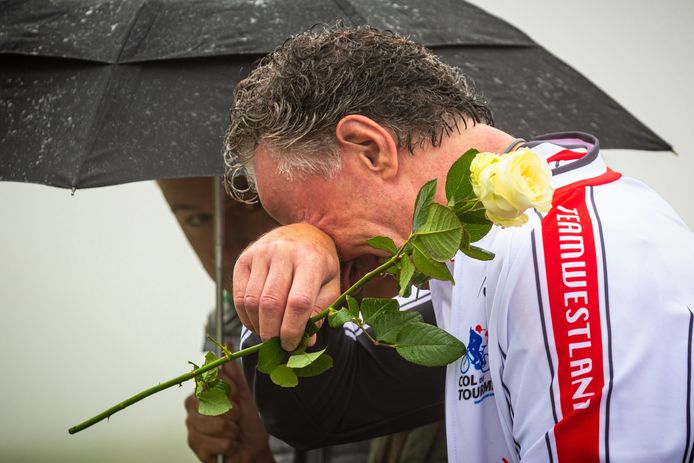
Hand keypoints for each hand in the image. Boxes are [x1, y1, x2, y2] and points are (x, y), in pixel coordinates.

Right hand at [185, 343, 273, 462]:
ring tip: (234, 432)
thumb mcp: (244, 393)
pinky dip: (228, 445)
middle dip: (232, 412)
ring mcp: (192, 427)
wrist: (252, 449)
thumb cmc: (247, 421)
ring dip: (232, 430)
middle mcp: (193, 407)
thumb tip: (228, 344)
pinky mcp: (194, 446)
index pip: (211, 380)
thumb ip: (233, 371)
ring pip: (214, 423)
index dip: (229, 390)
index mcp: (203, 391)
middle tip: (237, 418)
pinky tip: (229, 445)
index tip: (237, 397)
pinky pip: (214, 443)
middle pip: (212, 402)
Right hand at [233, 224, 340, 350]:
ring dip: (258, 327)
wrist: (304, 232)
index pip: (298, 302)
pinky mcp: (244, 258)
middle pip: (271, 303)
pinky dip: (245, 317)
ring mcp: (261, 253)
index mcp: (311, 259)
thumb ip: (320, 312)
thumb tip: (305, 343)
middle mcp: (284, 252)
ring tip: (268, 336)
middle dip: (272, 333)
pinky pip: (238, 296)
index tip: (291, 345)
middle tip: (277, 346)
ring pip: (252, 301)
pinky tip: (256, 323)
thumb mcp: (331, 285)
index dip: (293, 329)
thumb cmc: (321, 264)